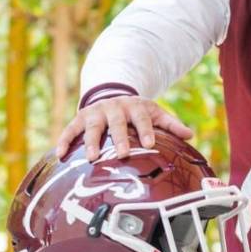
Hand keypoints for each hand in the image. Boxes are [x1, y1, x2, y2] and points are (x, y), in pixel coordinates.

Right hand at [55, 96, 194, 160]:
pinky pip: (70, 129)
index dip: (146, 130)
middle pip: (116, 123)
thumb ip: (170, 124)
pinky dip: (64, 140)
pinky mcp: (79, 118)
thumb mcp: (154, 112)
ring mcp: (95, 112)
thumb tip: (190, 135)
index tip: (150, 144)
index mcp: (135, 106)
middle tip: (122, 154)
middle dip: (119, 138)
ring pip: (92, 126)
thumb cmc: (137, 111)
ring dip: (91, 141)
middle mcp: (114, 107)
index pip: (142, 118)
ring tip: (92, 157)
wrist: (111, 94)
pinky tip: (60, 154)